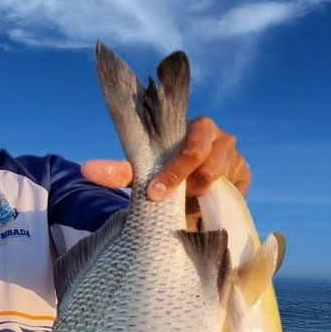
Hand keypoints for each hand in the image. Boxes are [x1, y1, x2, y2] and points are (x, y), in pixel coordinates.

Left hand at [81, 117, 248, 228]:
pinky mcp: (245, 173)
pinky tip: (207, 205)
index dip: (171, 164)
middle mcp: (213, 134)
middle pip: (201, 149)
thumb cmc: (167, 180)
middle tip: (162, 197)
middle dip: (180, 175)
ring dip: (197, 189)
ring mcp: (232, 152)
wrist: (194, 202)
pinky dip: (217, 200)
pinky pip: (234, 188)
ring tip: (186, 199)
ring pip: (216, 170)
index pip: (184, 131)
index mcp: (188, 126)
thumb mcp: (144, 177)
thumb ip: (121, 172)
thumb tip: (86, 170)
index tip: (154, 191)